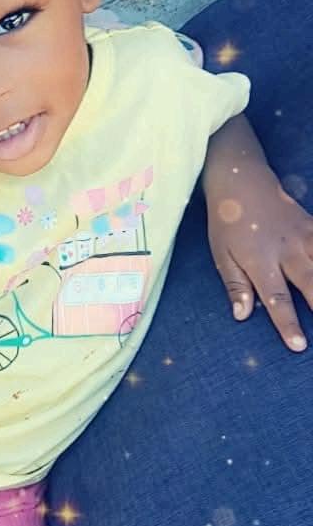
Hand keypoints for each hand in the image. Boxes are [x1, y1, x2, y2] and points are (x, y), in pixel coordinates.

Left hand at [208, 170, 312, 351]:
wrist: (241, 180)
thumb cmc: (227, 220)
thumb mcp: (222, 254)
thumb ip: (236, 286)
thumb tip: (242, 316)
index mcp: (260, 260)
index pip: (276, 298)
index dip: (288, 323)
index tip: (299, 345)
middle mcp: (286, 250)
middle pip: (311, 284)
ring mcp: (303, 236)